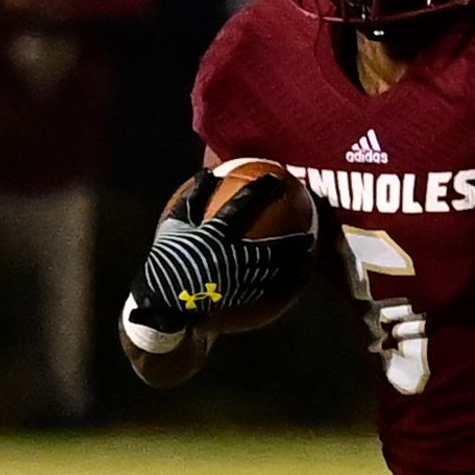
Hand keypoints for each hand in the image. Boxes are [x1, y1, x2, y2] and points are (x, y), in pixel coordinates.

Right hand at [133, 172, 309, 324]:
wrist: (164, 301)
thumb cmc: (167, 258)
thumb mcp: (174, 225)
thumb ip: (193, 198)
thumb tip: (208, 173)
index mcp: (213, 236)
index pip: (240, 207)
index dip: (259, 192)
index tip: (276, 180)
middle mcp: (228, 257)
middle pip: (270, 248)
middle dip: (292, 241)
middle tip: (310, 232)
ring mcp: (235, 280)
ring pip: (273, 272)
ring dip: (294, 265)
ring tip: (309, 257)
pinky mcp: (238, 297)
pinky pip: (266, 290)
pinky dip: (283, 284)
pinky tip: (295, 281)